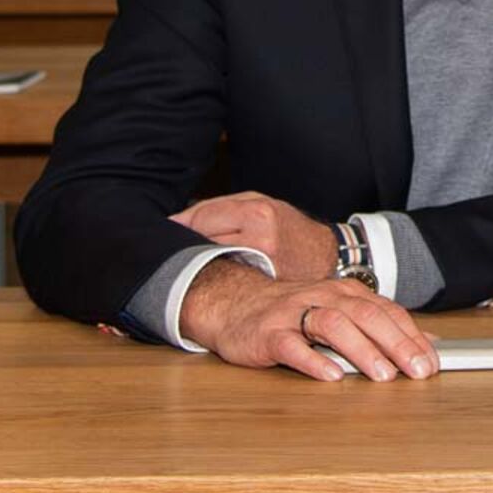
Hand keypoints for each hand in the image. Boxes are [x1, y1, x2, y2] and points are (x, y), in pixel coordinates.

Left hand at [171, 191, 337, 281]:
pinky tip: (214, 280)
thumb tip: (173, 223)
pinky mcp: (263, 290)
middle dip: (185, 247)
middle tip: (177, 250)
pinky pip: (223, 285)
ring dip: (195, 266)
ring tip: (195, 264)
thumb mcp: (257, 202)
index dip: (181, 225)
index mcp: (257, 214)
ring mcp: (263, 269)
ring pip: (208, 267)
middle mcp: (260, 242)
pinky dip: (213, 281)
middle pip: (200, 245)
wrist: (323, 254)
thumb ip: (215, 208)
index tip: (169, 231)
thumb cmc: (287, 225)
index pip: (201, 219)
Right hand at [179, 258, 436, 382]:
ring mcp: (295, 314)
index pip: (387, 312)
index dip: (412, 337)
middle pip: (367, 316)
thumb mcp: (342, 312)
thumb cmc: (296, 313)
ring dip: (362, 350)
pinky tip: (331, 376)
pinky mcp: (269, 334)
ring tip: (383, 375)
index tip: (432, 363)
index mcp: (347, 293)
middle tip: (418, 371)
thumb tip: (428, 343)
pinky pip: (292, 346)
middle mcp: (325, 298)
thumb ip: (382, 325)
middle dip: (397, 344)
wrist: (237, 304)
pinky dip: (313, 361)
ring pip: (334, 325)